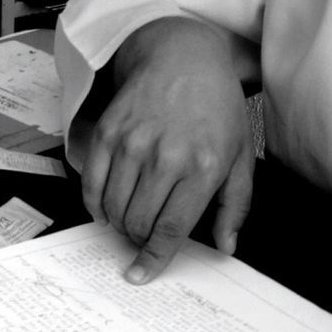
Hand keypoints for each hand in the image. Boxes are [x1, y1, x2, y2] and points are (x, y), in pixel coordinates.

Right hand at [74, 16, 254, 283]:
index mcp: (203, 166)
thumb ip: (234, 205)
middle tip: (143, 235)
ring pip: (114, 207)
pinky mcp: (108, 132)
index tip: (141, 274)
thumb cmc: (215, 107)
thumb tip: (224, 245)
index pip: (172, 227)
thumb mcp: (239, 155)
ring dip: (118, 223)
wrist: (181, 57)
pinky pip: (92, 184)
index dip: (155, 257)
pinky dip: (96, 204)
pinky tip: (106, 207)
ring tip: (129, 218)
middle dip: (138, 239)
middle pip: (139, 221)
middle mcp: (166, 155)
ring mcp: (133, 143)